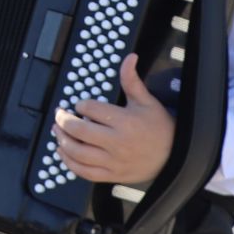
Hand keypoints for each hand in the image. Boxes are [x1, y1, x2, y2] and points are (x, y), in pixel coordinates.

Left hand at [56, 55, 175, 185]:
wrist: (176, 156)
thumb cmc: (160, 128)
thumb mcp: (147, 101)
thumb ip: (132, 80)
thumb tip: (129, 58)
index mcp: (125, 121)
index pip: (91, 110)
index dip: (81, 105)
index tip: (80, 105)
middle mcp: (117, 143)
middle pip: (79, 131)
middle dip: (63, 121)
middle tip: (59, 115)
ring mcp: (113, 161)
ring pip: (78, 153)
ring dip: (62, 141)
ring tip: (57, 131)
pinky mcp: (112, 175)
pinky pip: (84, 172)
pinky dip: (69, 163)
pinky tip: (63, 152)